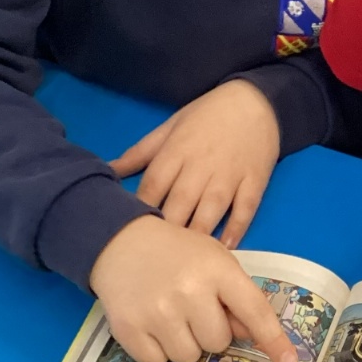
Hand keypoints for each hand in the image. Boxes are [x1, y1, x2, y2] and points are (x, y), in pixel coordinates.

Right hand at [89, 215, 297, 361]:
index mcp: (218, 270)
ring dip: (184, 343)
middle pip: (218, 342)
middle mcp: (190, 291)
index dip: (274, 340)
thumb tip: (251, 335)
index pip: (254, 311)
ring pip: (189, 357)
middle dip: (209, 332)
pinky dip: (157, 350)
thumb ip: (236, 296)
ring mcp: (158, 311)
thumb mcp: (214, 260)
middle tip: (193, 310)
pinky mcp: (129, 328)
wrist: (121, 241)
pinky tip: (151, 323)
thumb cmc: (177, 253)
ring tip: (171, 315)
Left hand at [110, 80, 279, 246]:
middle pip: (180, 202)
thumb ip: (138, 153)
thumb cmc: (206, 115)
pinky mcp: (255, 181)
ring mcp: (230, 175)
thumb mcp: (169, 127)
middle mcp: (201, 165)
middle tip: (155, 258)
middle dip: (167, 230)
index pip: (153, 185)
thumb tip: (105, 171)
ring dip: (198, 235)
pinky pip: (245, 209)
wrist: (255, 100)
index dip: (141, 210)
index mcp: (176, 151)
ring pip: (211, 209)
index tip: (130, 234)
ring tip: (186, 260)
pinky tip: (225, 249)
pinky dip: (236, 229)